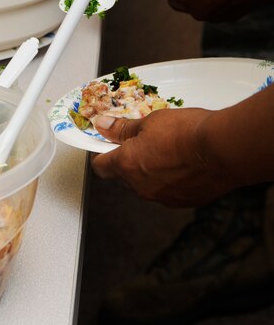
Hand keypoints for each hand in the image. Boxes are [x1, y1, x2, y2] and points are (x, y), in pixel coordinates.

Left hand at [90, 109, 227, 206]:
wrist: (223, 149)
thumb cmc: (187, 132)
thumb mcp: (151, 122)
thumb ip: (123, 129)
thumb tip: (104, 126)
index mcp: (127, 164)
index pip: (100, 166)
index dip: (101, 154)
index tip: (107, 144)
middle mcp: (141, 186)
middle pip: (124, 175)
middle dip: (130, 160)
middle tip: (144, 141)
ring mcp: (162, 197)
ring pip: (147, 184)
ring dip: (151, 170)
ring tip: (170, 150)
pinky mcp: (182, 202)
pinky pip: (168, 190)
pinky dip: (171, 179)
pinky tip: (185, 164)